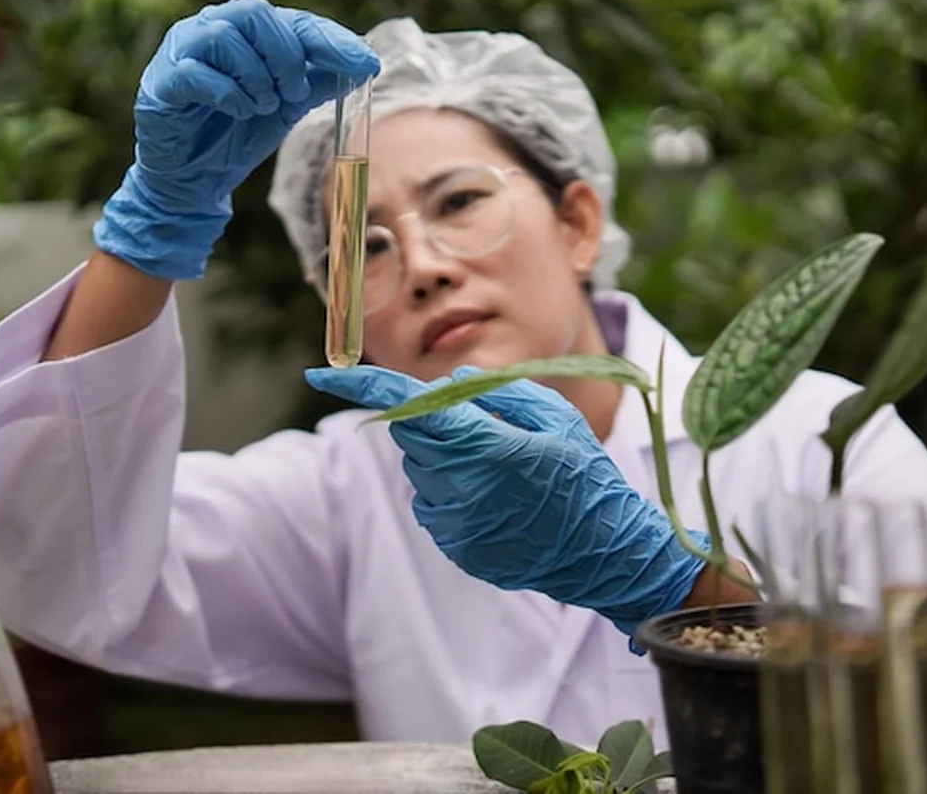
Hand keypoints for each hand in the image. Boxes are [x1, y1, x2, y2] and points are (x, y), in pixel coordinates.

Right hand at [94, 0, 378, 279]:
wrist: (194, 180)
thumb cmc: (236, 135)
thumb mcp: (286, 108)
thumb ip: (316, 84)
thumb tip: (362, 66)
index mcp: (246, 34)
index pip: (293, 21)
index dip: (331, 40)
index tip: (366, 64)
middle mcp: (212, 31)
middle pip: (255, 14)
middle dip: (286, 57)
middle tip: (294, 93)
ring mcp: (182, 52)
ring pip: (223, 36)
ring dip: (255, 76)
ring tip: (263, 107)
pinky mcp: (163, 83)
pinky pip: (195, 73)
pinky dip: (228, 94)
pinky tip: (240, 113)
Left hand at [305, 364, 713, 639]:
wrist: (608, 554)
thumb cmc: (587, 477)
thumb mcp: (556, 419)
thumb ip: (496, 392)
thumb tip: (449, 379)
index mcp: (486, 446)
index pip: (408, 407)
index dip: (361, 386)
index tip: (319, 372)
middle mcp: (460, 486)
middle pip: (411, 434)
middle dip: (433, 420)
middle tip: (486, 427)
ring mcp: (455, 523)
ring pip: (421, 469)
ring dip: (446, 456)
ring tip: (504, 470)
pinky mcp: (456, 547)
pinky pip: (433, 502)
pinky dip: (453, 489)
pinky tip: (499, 500)